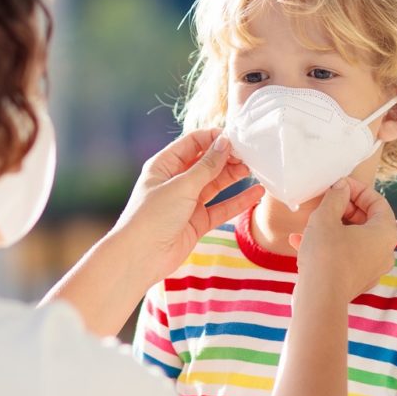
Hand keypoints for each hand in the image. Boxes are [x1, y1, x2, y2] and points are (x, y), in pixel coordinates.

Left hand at [115, 128, 263, 284]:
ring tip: (254, 169)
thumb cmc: (152, 216)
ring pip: (215, 184)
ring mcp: (187, 202)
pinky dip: (238, 201)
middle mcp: (175, 181)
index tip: (236, 138)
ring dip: (233, 176)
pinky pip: (221, 208)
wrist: (140, 257)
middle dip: (227, 157)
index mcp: (164, 165)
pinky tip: (256, 193)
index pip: (192, 143)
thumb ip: (206, 166)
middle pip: (206, 163)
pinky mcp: (197, 222)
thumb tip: (224, 142)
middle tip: (250, 155)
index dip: (214, 138)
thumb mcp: (181, 186)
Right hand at [292, 177, 396, 300]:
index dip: (357, 189)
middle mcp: (384, 252)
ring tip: (310, 221)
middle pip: (367, 220)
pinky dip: (327, 246)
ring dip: (331, 227)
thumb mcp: (326, 218)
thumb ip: (336, 197)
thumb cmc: (326, 255)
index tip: (339, 185)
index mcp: (385, 233)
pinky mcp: (356, 281)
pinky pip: (344, 256)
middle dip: (343, 208)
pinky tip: (299, 241)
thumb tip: (342, 187)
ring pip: (352, 239)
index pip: (378, 202)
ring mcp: (371, 269)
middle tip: (325, 201)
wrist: (319, 299)